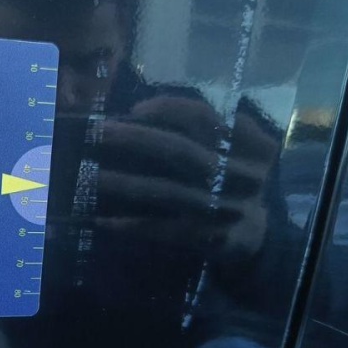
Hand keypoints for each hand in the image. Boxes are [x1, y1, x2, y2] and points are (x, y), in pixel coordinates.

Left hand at [95, 95, 279, 262]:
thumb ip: (206, 128)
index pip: (204, 117)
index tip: (135, 109)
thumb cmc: (234, 178)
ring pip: (165, 191)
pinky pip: (161, 228)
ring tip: (89, 175)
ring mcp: (222, 209)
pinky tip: (102, 219)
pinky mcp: (206, 238)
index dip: (167, 108)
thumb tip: (139, 115)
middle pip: (180, 151)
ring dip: (122, 183)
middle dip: (134, 139)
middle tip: (98, 132)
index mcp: (251, 144)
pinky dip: (130, 223)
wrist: (258, 234)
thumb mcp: (238, 148)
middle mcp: (240, 175)